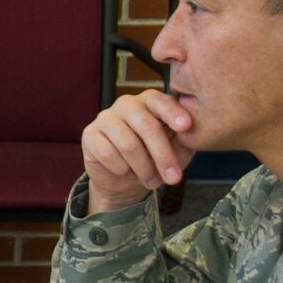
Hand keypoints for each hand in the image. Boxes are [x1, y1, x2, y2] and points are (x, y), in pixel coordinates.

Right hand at [79, 90, 196, 214]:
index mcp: (149, 101)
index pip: (160, 101)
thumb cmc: (155, 159)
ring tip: (152, 181)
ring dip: (144, 169)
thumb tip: (193, 131)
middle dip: (163, 156)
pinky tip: (125, 172)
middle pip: (147, 126)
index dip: (173, 113)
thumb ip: (188, 136)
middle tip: (174, 178)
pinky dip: (121, 169)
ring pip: (128, 144)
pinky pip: (108, 154)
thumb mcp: (178, 148)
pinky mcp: (90, 134)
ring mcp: (105, 117)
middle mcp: (126, 104)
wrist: (125, 181)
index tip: (186, 127)